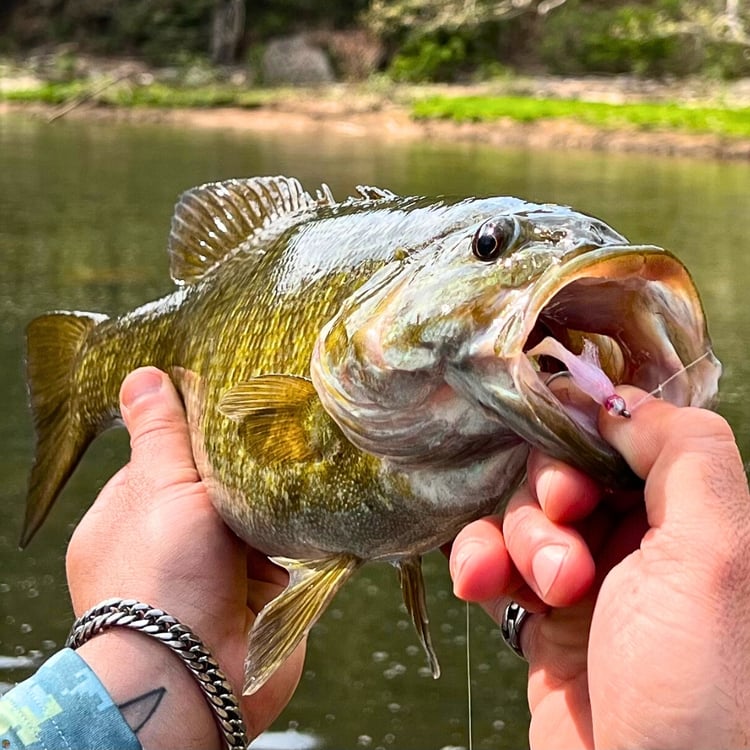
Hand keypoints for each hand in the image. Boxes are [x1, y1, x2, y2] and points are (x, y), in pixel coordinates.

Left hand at [66, 367, 302, 748]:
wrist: (194, 677)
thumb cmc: (162, 577)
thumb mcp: (158, 488)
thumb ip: (160, 433)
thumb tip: (140, 374)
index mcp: (129, 517)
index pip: (166, 457)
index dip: (197, 437)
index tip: (230, 414)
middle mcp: (170, 544)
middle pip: (215, 487)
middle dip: (242, 474)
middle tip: (274, 447)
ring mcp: (212, 572)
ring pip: (252, 518)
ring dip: (269, 511)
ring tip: (288, 493)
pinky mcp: (253, 596)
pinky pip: (279, 553)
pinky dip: (288, 543)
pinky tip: (295, 536)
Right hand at [450, 387, 749, 749]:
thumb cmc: (696, 690)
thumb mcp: (716, 557)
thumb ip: (686, 455)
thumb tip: (621, 402)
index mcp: (688, 515)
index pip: (622, 435)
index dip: (584, 436)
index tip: (572, 466)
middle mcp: (638, 539)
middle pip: (562, 470)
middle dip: (548, 498)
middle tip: (564, 540)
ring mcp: (584, 577)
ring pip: (522, 513)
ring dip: (512, 537)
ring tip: (536, 586)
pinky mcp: (538, 615)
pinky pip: (494, 559)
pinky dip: (478, 561)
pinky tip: (479, 582)